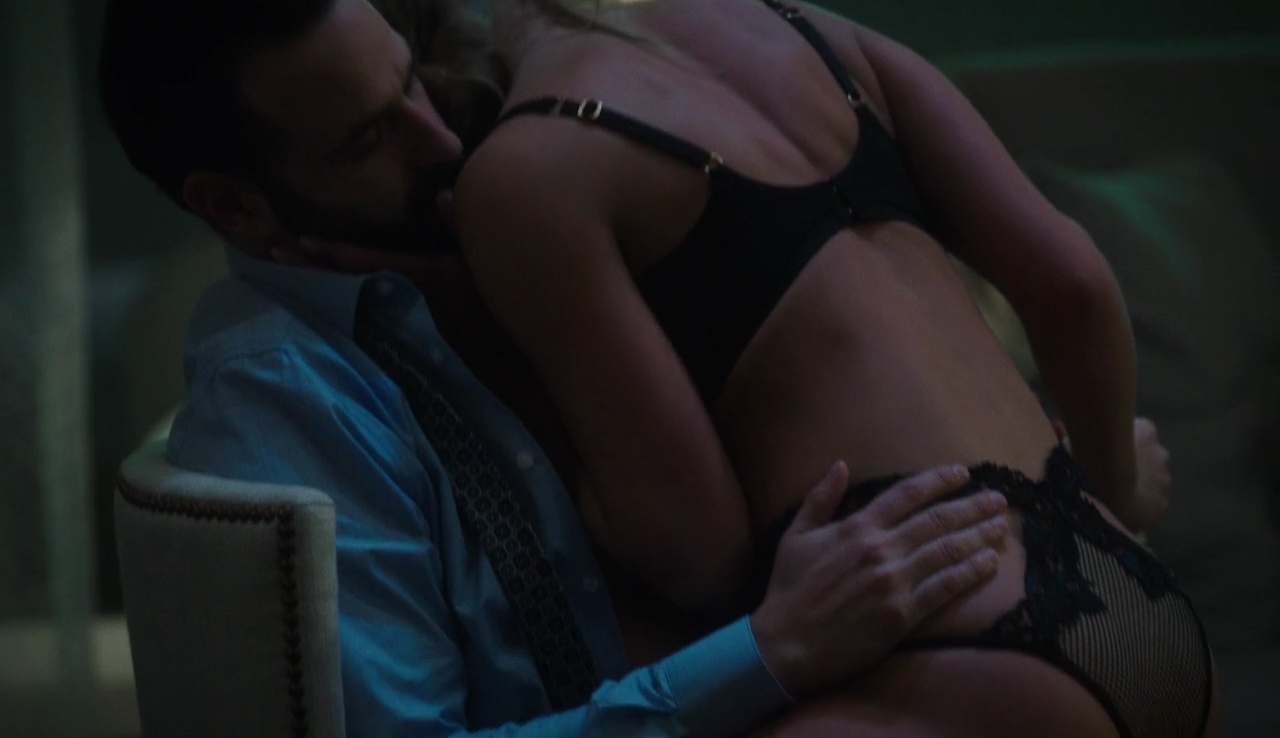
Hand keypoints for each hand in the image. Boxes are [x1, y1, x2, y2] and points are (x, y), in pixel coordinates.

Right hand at [749, 462, 1006, 697]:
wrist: (785, 644)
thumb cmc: (788, 589)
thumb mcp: (795, 535)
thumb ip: (820, 498)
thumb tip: (840, 464)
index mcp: (856, 527)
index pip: (907, 493)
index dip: (938, 480)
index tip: (963, 473)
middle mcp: (880, 549)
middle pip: (937, 520)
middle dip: (972, 506)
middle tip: (999, 499)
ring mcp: (893, 582)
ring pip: (947, 551)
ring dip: (979, 536)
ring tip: (1001, 527)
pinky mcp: (901, 614)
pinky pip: (944, 588)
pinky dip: (970, 573)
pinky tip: (990, 563)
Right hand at [1052, 417, 1170, 532]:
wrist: (1103, 490)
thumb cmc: (1086, 459)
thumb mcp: (1071, 441)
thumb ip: (1067, 434)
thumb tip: (1056, 426)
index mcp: (1145, 430)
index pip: (1139, 431)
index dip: (1120, 443)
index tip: (1104, 452)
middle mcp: (1160, 452)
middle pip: (1148, 457)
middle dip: (1133, 464)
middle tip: (1108, 475)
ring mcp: (1164, 479)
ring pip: (1152, 482)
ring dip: (1138, 485)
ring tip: (1113, 495)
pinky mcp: (1162, 503)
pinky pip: (1150, 504)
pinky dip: (1140, 506)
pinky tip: (1122, 510)